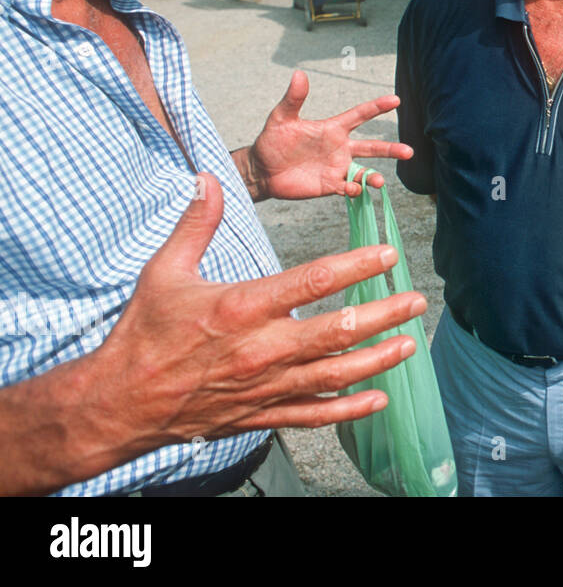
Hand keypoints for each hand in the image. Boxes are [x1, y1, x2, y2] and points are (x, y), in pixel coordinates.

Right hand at [92, 174, 425, 447]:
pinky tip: (380, 399)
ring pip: (336, 373)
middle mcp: (262, 348)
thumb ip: (195, 225)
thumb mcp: (163, 272)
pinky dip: (350, 408)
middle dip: (383, 315)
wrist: (119, 403)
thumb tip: (207, 178)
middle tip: (415, 301)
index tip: (387, 253)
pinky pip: (314, 413)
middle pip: (338, 330)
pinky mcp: (262, 414)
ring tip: (410, 344)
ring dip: (378, 359)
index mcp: (242, 307)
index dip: (356, 266)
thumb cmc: (143, 334)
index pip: (312, 281)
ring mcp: (265, 385)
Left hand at [247, 70, 413, 200]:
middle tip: (409, 151)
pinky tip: (354, 190)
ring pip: (364, 171)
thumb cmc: (272, 141)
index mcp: (333, 129)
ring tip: (379, 181)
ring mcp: (336, 167)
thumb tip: (299, 74)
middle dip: (391, 149)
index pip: (360, 115)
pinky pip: (347, 188)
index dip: (377, 107)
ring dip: (374, 176)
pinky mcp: (329, 185)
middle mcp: (340, 148)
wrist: (262, 170)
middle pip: (371, 147)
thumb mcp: (281, 118)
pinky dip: (354, 189)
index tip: (396, 100)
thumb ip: (294, 98)